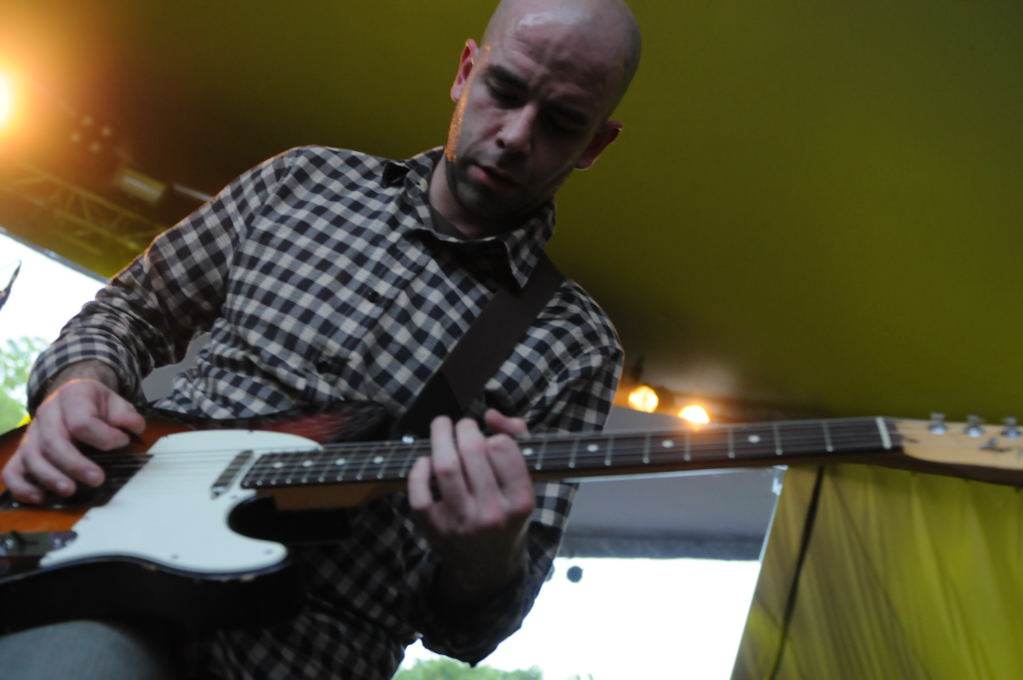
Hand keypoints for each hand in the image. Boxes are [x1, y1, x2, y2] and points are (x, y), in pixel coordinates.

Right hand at [2, 372, 144, 503]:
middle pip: (53, 441)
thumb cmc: (97, 405)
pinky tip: (40, 498)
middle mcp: (47, 412)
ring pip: (32, 457)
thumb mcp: (117, 403)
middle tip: (97, 479)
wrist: (75, 398)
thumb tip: (129, 426)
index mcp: (72, 395)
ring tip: (70, 491)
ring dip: (50, 477)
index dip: (104, 437)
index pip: (82, 421)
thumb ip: (126, 415)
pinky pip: (12, 470)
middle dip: (75, 464)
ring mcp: (32, 433)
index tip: (122, 443)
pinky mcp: (23, 451)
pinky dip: (22, 486)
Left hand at [407, 409, 535, 600]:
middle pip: (472, 451)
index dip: (493, 433)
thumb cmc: (507, 514)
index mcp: (520, 502)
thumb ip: (517, 440)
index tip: (489, 435)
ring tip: (441, 426)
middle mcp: (492, 514)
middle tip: (463, 425)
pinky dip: (418, 471)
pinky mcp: (435, 530)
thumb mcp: (524, 482)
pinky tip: (425, 462)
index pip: (503, 448)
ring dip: (439, 436)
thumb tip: (490, 415)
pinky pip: (419, 494)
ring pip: (445, 467)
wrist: (488, 565)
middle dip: (464, 428)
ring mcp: (461, 524)